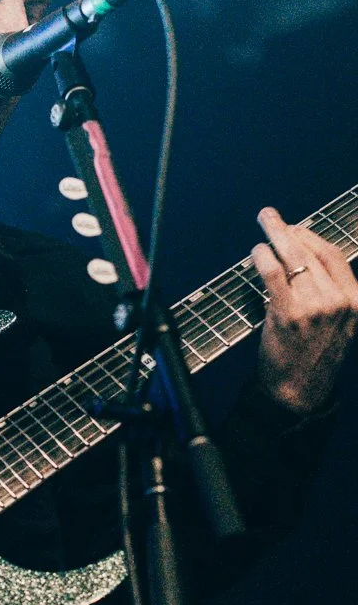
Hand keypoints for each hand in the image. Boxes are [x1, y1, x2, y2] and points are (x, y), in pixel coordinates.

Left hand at [251, 207, 357, 412]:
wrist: (300, 388)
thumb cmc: (312, 351)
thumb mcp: (337, 320)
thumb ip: (328, 289)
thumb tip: (302, 251)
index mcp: (356, 300)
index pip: (334, 254)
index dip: (310, 236)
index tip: (294, 227)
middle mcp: (339, 301)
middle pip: (310, 252)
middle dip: (287, 229)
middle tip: (269, 216)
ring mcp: (315, 307)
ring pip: (291, 257)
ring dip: (273, 238)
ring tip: (263, 226)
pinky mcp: (289, 313)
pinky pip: (274, 273)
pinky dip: (262, 257)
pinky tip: (256, 251)